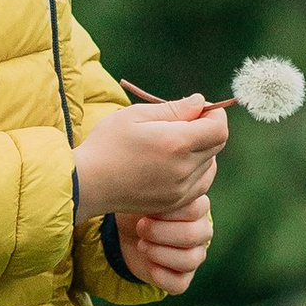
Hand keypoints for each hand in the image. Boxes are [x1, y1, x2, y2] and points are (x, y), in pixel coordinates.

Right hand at [73, 93, 227, 222]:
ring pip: (210, 166)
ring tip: (175, 144)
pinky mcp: (173, 203)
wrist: (86, 184)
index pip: (219, 129)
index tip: (198, 110)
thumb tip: (200, 102)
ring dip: (202, 152)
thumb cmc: (106, 144)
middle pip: (217, 146)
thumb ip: (173, 109)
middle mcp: (183, 169)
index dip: (214, 116)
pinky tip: (174, 163)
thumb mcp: (136, 115)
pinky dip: (195, 171)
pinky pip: (200, 185)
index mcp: (176, 143)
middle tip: (183, 123)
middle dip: (207, 130)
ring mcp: (180, 190)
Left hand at [115, 192, 212, 296]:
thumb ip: (156, 186)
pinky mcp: (183, 278)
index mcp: (198, 206)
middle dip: (159, 232)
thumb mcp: (143, 193)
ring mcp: (195, 255)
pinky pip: (180, 283)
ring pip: (190, 260)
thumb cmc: (138, 207)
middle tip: (140, 227)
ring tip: (142, 244)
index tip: (146, 209)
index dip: (166, 212)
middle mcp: (202, 231)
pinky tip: (148, 265)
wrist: (124, 233)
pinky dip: (160, 276)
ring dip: (158, 253)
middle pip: (193, 235)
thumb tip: (156, 181)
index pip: (195, 209)